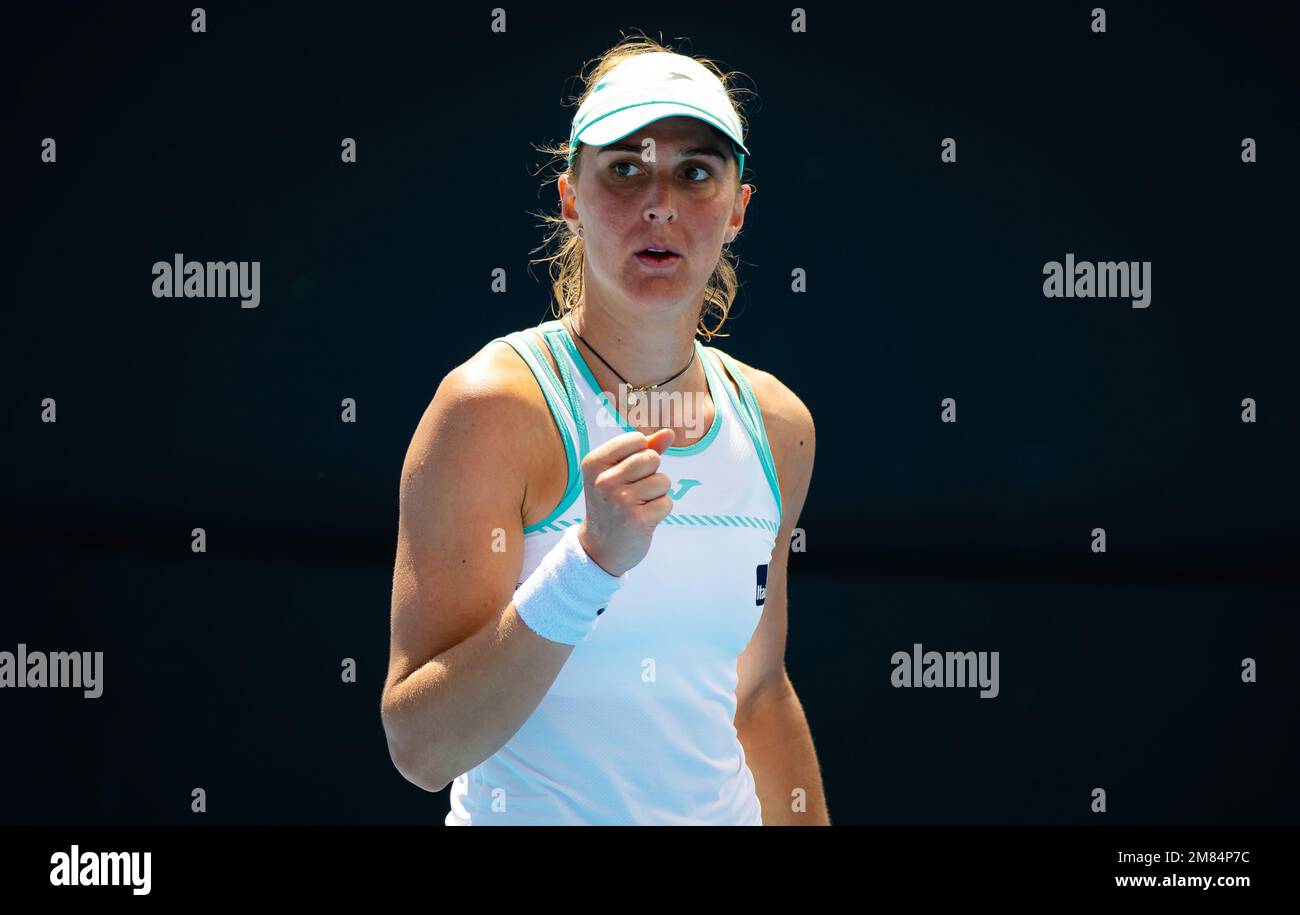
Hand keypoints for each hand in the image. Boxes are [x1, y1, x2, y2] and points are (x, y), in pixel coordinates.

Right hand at [575, 429, 675, 576]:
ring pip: (663, 481)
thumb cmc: (613, 504)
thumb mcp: (618, 473)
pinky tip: (643, 519)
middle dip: (651, 474)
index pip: (636, 439)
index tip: (627, 474)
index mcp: (594, 463)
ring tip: (638, 506)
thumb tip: (669, 433)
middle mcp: (604, 481)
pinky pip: (667, 503)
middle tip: (634, 492)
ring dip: (657, 494)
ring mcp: (620, 501)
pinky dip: (660, 511)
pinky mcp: (637, 521)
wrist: (600, 549)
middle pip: (651, 458)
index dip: (641, 455)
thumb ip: (644, 450)